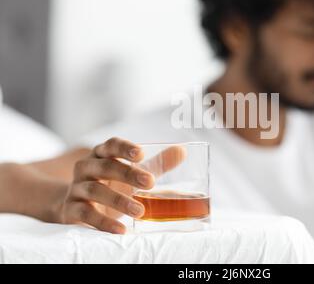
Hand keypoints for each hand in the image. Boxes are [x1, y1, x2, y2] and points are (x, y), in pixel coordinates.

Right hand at [55, 137, 184, 233]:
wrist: (76, 204)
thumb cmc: (111, 183)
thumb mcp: (134, 172)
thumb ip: (157, 162)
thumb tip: (182, 151)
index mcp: (102, 154)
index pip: (111, 145)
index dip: (124, 148)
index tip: (141, 154)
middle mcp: (86, 168)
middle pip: (105, 167)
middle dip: (127, 173)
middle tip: (150, 182)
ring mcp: (77, 188)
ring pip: (95, 191)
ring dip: (118, 201)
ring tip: (140, 211)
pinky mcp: (71, 209)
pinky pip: (85, 214)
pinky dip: (103, 222)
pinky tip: (121, 229)